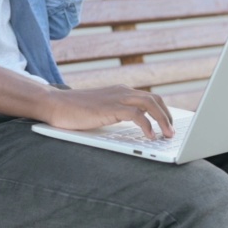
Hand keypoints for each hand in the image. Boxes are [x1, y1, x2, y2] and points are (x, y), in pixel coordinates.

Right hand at [39, 85, 174, 139]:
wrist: (55, 104)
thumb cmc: (75, 111)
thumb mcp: (102, 111)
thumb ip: (118, 113)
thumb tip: (136, 125)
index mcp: (121, 92)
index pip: (150, 98)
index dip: (163, 111)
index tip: (169, 125)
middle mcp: (122, 92)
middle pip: (154, 99)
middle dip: (167, 116)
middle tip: (172, 133)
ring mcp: (116, 98)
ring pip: (150, 104)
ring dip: (162, 120)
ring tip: (168, 135)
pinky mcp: (110, 108)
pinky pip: (136, 115)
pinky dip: (147, 125)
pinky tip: (150, 136)